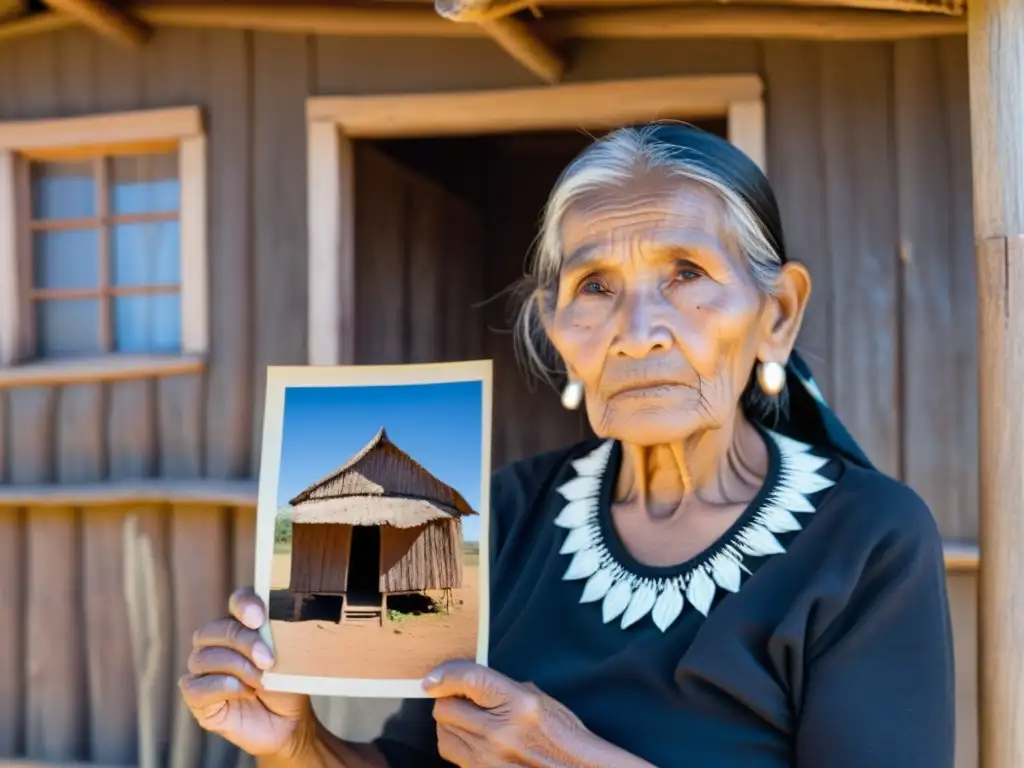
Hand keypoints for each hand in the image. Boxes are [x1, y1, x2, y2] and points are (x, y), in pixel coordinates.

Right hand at [179, 588, 312, 757]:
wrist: (289, 722)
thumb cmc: (288, 684)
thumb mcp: (290, 657)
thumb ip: (278, 635)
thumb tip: (267, 624)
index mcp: (243, 624)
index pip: (237, 601)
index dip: (244, 605)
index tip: (258, 619)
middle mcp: (218, 642)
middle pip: (217, 629)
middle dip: (244, 642)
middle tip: (268, 659)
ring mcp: (204, 669)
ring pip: (204, 657)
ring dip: (237, 668)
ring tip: (261, 682)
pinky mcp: (197, 696)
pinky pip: (194, 686)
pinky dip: (221, 687)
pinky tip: (243, 693)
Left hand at [423, 660, 594, 766]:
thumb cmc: (562, 733)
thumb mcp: (538, 698)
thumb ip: (502, 688)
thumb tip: (468, 684)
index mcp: (518, 704)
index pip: (469, 680)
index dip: (446, 674)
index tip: (432, 677)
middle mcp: (500, 732)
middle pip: (446, 709)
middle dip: (447, 700)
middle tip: (459, 699)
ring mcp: (489, 758)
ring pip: (443, 732)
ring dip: (449, 722)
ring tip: (466, 719)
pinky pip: (452, 754)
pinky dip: (455, 742)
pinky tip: (472, 739)